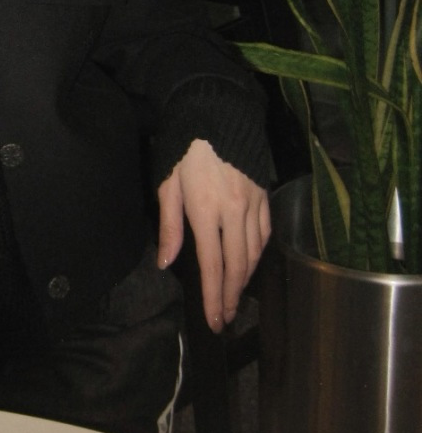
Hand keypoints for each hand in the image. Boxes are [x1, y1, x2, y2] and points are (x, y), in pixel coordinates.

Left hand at [157, 139, 270, 329]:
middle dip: (231, 297)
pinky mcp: (265, 194)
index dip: (213, 296)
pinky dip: (259, 254)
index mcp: (205, 210)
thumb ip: (169, 226)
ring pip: (254, 252)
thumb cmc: (184, 148)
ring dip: (244, 279)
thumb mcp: (167, 185)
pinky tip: (250, 264)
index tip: (214, 320)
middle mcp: (234, 210)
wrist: (216, 112)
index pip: (212, 265)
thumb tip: (167, 262)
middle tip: (226, 318)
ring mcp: (253, 203)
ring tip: (234, 297)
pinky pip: (265, 232)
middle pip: (237, 265)